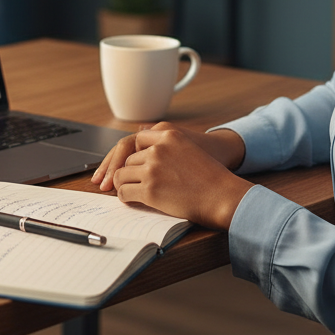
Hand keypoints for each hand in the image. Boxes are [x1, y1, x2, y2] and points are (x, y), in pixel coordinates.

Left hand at [92, 122, 244, 190]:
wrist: (222, 195)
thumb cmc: (209, 177)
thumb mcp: (188, 148)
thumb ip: (165, 143)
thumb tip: (138, 138)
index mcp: (169, 135)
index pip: (135, 140)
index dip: (125, 154)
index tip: (118, 163)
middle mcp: (158, 149)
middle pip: (127, 158)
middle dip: (124, 172)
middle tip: (112, 182)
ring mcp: (152, 168)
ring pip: (122, 175)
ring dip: (122, 185)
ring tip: (128, 191)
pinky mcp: (149, 189)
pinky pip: (125, 192)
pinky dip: (124, 197)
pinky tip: (131, 200)